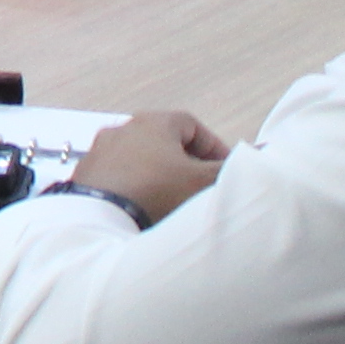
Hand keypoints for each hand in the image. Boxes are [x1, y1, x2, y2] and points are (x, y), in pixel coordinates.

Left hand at [74, 108, 230, 226]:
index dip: (213, 146)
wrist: (102, 221)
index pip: (192, 125)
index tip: (225, 169)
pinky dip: (135, 188)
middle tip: (202, 186)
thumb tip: (259, 157)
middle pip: (164, 142)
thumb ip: (229, 169)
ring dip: (160, 176)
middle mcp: (121, 129)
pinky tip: (144, 210)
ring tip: (174, 203)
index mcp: (151, 122)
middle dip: (187, 163)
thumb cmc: (157, 193)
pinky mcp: (85, 175)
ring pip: (140, 160)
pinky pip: (118, 178)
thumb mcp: (202, 182)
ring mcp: (99, 152)